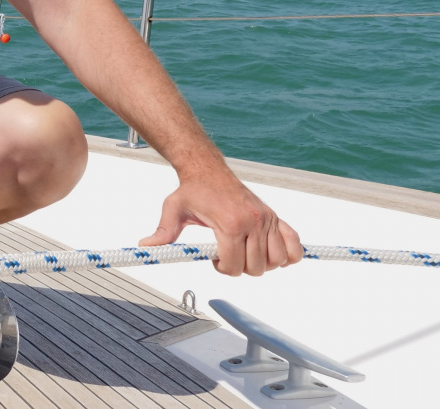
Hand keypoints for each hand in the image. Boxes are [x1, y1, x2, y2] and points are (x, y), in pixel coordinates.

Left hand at [139, 167, 302, 276]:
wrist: (208, 169)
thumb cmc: (193, 190)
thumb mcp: (174, 210)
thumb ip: (163, 232)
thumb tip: (145, 245)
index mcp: (231, 223)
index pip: (234, 265)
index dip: (222, 269)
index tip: (213, 258)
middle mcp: (253, 221)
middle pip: (256, 267)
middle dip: (239, 268)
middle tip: (227, 254)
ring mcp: (267, 219)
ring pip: (277, 261)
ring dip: (262, 265)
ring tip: (245, 253)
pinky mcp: (275, 217)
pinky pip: (294, 244)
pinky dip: (287, 255)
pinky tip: (269, 252)